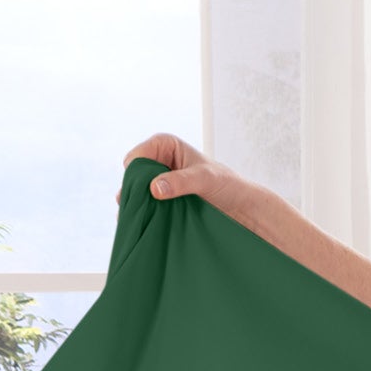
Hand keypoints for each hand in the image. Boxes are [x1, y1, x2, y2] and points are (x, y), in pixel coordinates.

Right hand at [120, 132, 252, 219]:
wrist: (238, 207)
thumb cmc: (226, 185)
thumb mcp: (204, 180)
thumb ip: (180, 182)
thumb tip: (154, 188)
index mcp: (167, 146)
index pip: (140, 153)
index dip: (136, 169)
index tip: (141, 186)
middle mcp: (159, 162)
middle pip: (133, 175)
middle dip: (132, 190)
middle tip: (133, 207)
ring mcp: (158, 183)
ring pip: (136, 192)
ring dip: (136, 205)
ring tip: (137, 219)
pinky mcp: (161, 201)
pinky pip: (143, 206)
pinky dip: (141, 215)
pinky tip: (144, 224)